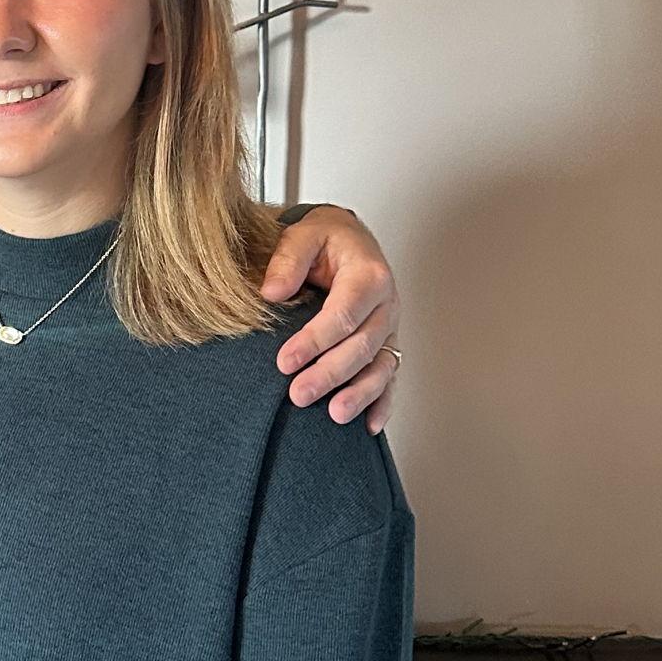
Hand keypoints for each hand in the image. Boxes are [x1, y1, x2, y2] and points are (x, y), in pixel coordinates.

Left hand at [260, 205, 401, 433]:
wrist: (345, 239)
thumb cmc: (323, 237)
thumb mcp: (302, 233)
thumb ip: (288, 259)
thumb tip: (272, 292)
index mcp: (368, 275)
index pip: (344, 314)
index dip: (315, 341)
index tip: (284, 362)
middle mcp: (386, 304)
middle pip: (363, 346)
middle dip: (331, 374)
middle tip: (299, 395)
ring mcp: (389, 327)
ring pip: (381, 366)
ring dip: (359, 394)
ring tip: (335, 415)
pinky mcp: (386, 344)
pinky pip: (390, 377)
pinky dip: (382, 402)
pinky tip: (369, 427)